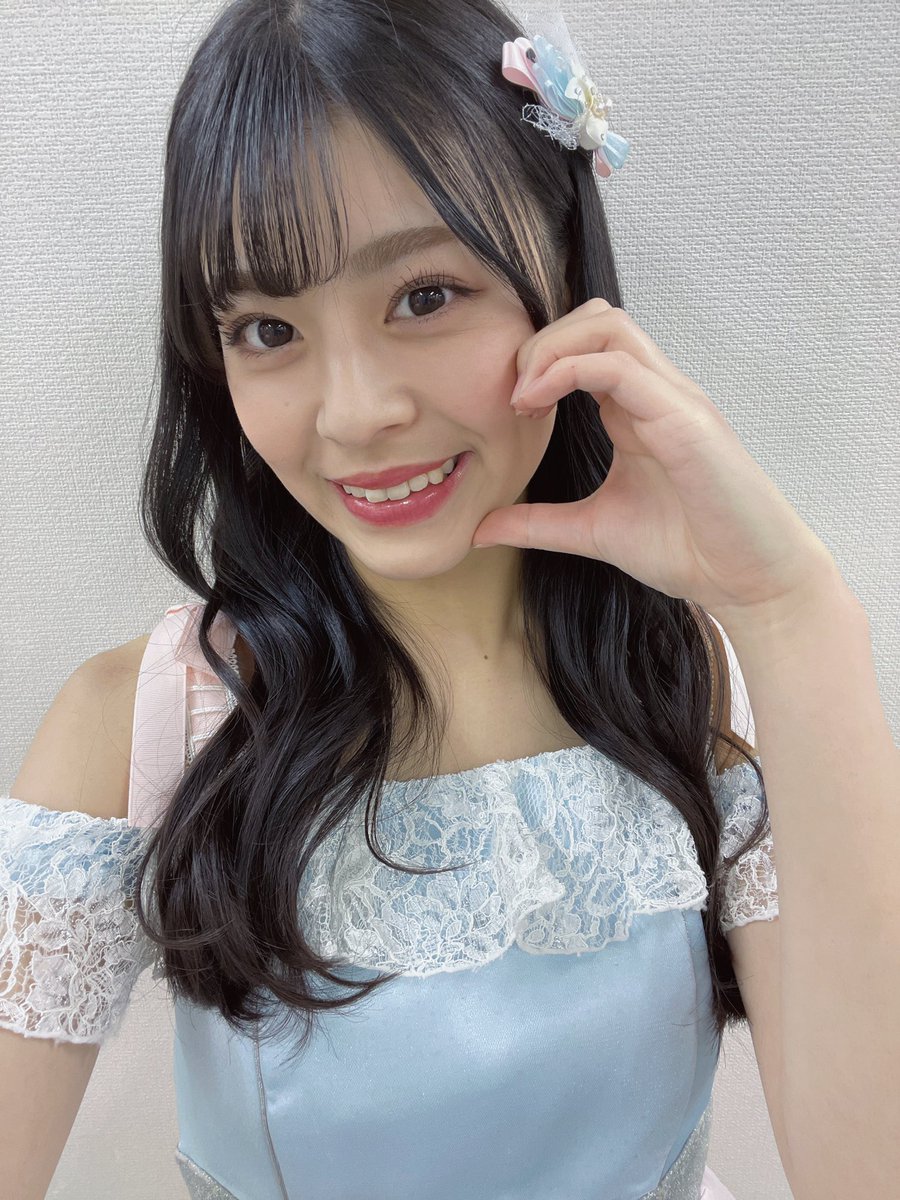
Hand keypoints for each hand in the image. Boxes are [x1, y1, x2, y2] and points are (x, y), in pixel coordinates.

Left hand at [471, 299, 838, 626]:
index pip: (587, 345)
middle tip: (510, 393)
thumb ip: (537, 524)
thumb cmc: (688, 551)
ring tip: (523, 396)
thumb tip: (479, 529)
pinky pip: (622, 368)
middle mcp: (658, 392)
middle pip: (596, 318)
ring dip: (552, 350)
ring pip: (609, 327)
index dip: (538, 361)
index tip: (507, 408)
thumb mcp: (592, 532)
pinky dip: (570, 371)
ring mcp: (675, 400)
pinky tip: (539, 404)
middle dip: (542, 342)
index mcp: (637, 409)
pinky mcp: (686, 421)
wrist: (748, 582)